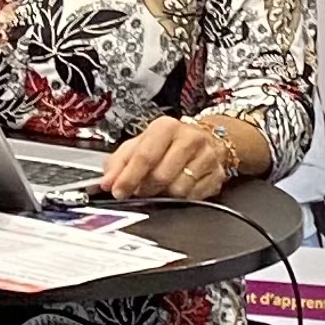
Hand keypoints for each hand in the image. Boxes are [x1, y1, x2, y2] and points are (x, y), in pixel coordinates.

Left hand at [101, 114, 234, 201]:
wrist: (207, 140)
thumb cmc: (168, 144)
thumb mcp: (139, 145)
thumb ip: (118, 162)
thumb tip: (107, 182)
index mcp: (166, 127)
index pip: (144, 156)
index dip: (128, 177)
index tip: (118, 191)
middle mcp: (189, 138)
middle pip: (160, 175)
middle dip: (146, 188)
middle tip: (141, 189)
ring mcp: (207, 156)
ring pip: (178, 189)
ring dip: (165, 194)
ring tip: (162, 186)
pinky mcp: (217, 174)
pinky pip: (194, 196)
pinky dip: (182, 197)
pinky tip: (179, 187)